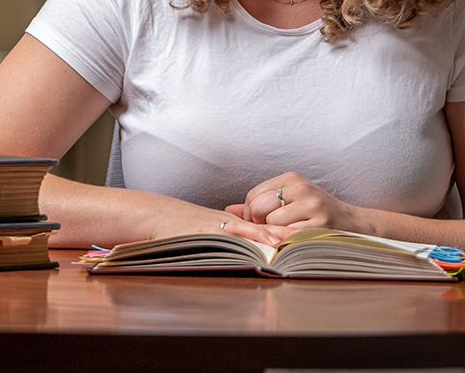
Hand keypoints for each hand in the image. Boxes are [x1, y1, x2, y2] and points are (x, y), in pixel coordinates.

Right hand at [145, 199, 290, 246]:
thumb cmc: (178, 227)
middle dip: (285, 234)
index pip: (262, 226)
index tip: (304, 238)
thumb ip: (225, 237)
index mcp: (230, 223)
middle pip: (263, 227)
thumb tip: (243, 249)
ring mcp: (218, 227)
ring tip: (293, 242)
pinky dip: (250, 240)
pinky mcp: (206, 232)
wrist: (154, 215)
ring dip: (272, 237)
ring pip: (251, 230)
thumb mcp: (205, 230)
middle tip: (309, 239)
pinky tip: (263, 246)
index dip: (282, 232)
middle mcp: (228, 223)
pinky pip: (232, 235)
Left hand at [225, 173, 368, 234]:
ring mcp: (312, 205)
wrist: (354, 223)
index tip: (257, 223)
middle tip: (266, 232)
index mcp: (292, 178)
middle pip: (259, 206)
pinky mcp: (321, 224)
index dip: (249, 213)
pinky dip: (285, 241)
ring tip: (283, 235)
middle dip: (257, 223)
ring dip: (273, 234)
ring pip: (272, 222)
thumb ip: (260, 204)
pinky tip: (291, 242)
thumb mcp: (290, 201)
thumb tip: (228, 211)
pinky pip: (288, 235)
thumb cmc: (317, 213)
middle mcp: (301, 188)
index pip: (253, 194)